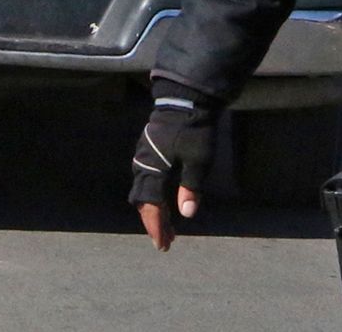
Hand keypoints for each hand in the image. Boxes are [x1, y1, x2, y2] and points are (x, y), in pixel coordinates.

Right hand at [130, 93, 216, 249]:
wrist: (186, 98)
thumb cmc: (194, 130)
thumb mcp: (198, 161)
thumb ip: (190, 188)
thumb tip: (186, 214)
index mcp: (152, 168)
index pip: (151, 205)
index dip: (156, 226)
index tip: (163, 244)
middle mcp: (143, 163)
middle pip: (143, 200)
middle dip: (153, 222)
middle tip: (167, 240)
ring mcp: (144, 154)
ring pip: (143, 189)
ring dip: (153, 209)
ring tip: (167, 225)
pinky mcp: (149, 148)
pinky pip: (146, 178)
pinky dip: (153, 195)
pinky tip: (163, 200)